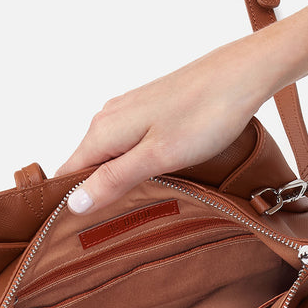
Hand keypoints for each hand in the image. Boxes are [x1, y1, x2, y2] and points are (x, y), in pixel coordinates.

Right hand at [56, 31, 279, 213]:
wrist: (241, 75)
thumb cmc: (203, 115)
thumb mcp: (156, 157)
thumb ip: (113, 179)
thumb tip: (74, 203)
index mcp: (103, 131)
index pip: (67, 174)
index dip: (70, 203)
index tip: (79, 232)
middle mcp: (108, 118)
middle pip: (85, 165)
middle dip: (94, 195)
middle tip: (111, 228)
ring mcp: (128, 111)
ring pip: (108, 155)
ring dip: (116, 181)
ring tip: (132, 208)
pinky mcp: (149, 110)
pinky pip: (127, 144)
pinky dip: (133, 164)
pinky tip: (152, 177)